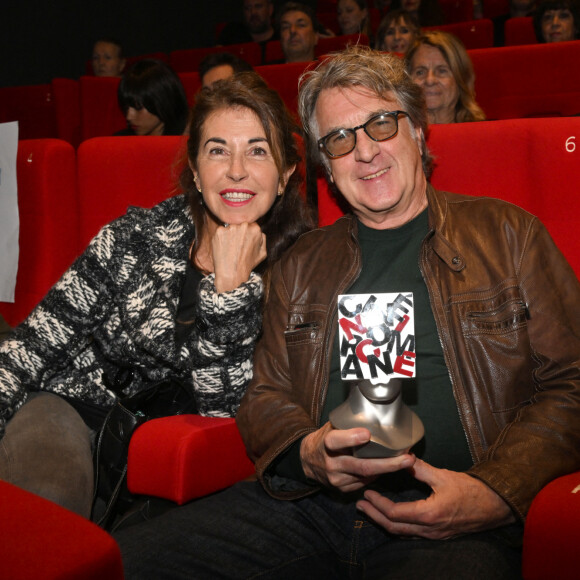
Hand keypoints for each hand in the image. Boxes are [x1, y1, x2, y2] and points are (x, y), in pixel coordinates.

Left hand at [211, 222, 266, 292]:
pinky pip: (220, 231)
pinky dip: (221, 238)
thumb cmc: (248, 264)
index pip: (250, 225)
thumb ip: (263, 239)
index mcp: (255, 229)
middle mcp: (243, 225)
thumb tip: (259, 232)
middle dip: (239, 232)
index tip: (244, 241)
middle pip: (240, 224)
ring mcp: (230, 228)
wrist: (232, 273)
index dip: (247, 233)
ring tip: (230, 248)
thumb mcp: (263, 253)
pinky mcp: (219, 231)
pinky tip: (224, 248)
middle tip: (237, 245)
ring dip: (229, 234)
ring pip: (230, 227)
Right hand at [300, 422, 415, 492]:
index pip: (336, 441)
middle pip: (361, 466)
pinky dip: (377, 476)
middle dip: (388, 464)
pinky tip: (387, 468)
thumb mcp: (331, 427)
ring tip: (406, 462)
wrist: (306, 461)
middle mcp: (331, 463)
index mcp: (326, 443)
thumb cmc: (324, 438)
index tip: (367, 434)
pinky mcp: (341, 489)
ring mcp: (336, 479)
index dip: (351, 438)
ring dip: (388, 470)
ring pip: (366, 476)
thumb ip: (348, 423)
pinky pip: (364, 483)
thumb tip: (374, 408)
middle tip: (407, 458)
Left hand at [356, 458, 515, 538]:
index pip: (394, 513)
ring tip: (370, 511)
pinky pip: (413, 534)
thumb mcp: (443, 476)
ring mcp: (434, 535)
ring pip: (402, 533)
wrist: (496, 506)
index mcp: (428, 514)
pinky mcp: (439, 534)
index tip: (367, 494)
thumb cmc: (471, 490)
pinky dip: (398, 526)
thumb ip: (419, 469)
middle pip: (394, 527)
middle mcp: (429, 529)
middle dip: (375, 516)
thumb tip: (402, 457)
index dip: (378, 504)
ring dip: (384, 522)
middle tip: (360, 505)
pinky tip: (392, 518)